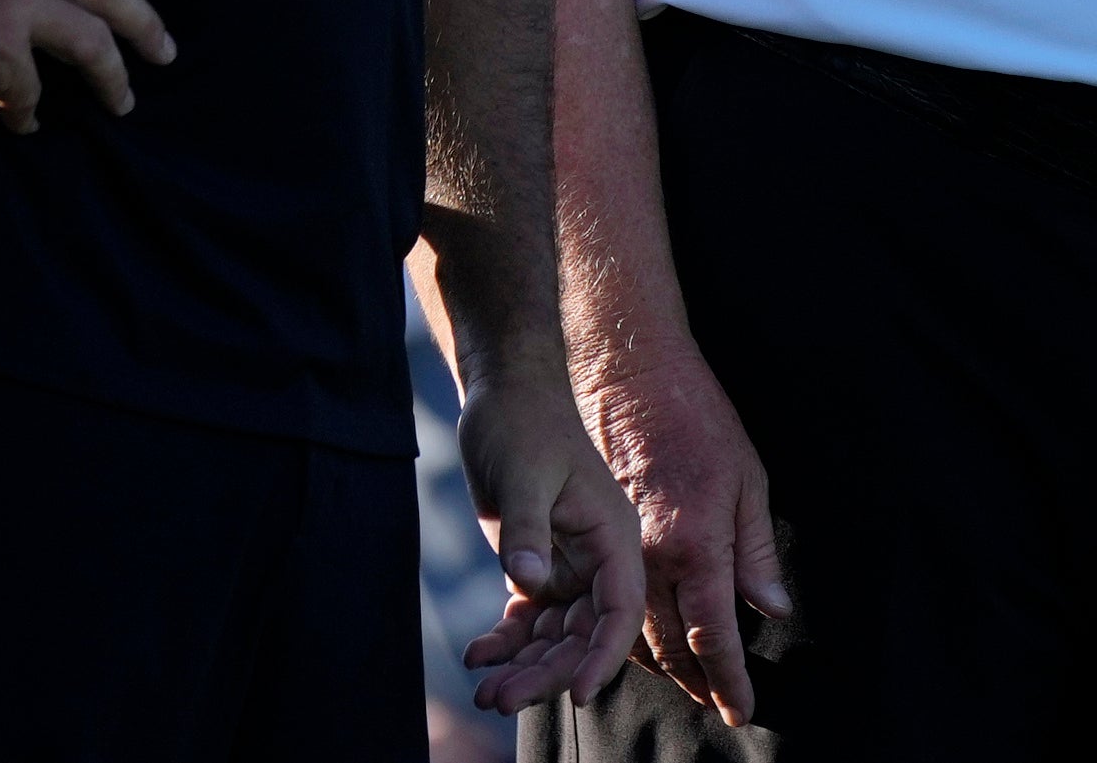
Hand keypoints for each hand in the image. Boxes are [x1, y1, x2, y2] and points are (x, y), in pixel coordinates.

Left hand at [453, 365, 645, 712]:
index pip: (619, 613)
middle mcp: (597, 562)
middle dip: (546, 674)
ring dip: (522, 667)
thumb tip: (528, 583)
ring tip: (484, 693)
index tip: (579, 694)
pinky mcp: (535, 565)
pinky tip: (477, 656)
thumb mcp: (524, 472)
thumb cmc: (521, 423)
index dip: (602, 658)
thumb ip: (528, 528)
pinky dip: (505, 641)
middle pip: (581, 637)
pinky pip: (526, 618)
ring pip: (552, 636)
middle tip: (501, 701)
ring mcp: (566, 567)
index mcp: (614, 540)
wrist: (503, 395)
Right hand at [588, 346, 790, 723]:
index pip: (713, 637)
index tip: (741, 709)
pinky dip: (628, 627)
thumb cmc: (697, 418)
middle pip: (669, 646)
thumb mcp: (749, 479)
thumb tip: (773, 609)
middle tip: (715, 701)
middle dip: (694, 682)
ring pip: (634, 629)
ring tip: (687, 680)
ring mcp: (616, 546)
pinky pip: (610, 597)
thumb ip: (758, 552)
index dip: (729, 680)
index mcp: (696, 544)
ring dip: (660, 663)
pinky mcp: (593, 532)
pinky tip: (644, 634)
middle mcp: (651, 556)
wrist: (628, 370)